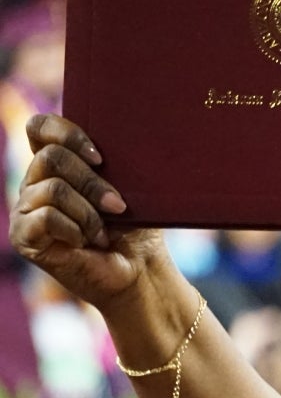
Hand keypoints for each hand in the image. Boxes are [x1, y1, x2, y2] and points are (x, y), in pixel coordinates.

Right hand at [8, 114, 167, 309]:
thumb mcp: (129, 188)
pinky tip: (85, 242)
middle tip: (118, 207)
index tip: (100, 158)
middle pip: (51, 157)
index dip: (67, 133)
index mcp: (57, 166)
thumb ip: (116, 161)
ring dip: (88, 212)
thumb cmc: (135, 228)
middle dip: (92, 182)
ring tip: (103, 232)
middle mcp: (35, 183)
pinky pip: (46, 217)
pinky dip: (75, 229)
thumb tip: (129, 136)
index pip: (40, 128)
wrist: (139, 269)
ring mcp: (25, 210)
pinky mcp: (24, 237)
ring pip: (53, 189)